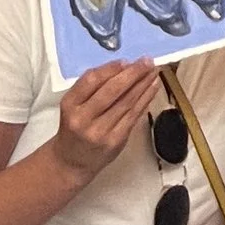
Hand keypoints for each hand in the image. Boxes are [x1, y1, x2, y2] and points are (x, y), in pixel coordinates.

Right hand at [51, 56, 163, 180]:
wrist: (71, 163)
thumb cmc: (74, 128)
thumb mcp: (73, 105)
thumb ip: (92, 87)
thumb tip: (124, 66)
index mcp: (70, 105)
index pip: (91, 81)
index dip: (110, 68)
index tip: (127, 60)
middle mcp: (83, 119)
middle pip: (111, 91)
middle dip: (133, 74)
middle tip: (147, 61)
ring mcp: (100, 132)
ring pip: (126, 103)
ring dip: (143, 84)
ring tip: (154, 71)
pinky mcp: (115, 141)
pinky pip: (133, 116)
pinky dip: (145, 100)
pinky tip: (152, 88)